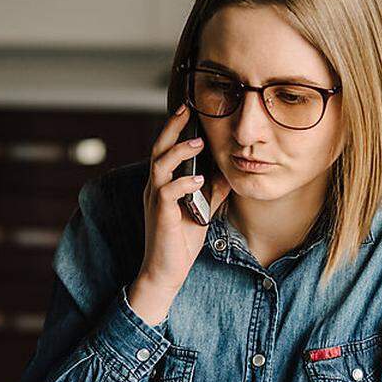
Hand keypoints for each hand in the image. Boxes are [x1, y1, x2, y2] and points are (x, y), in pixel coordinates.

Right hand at [128, 105, 230, 324]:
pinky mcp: (160, 216)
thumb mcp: (202, 209)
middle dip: (173, 129)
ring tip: (197, 142)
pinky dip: (184, 184)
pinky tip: (199, 179)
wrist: (166, 271)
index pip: (165, 149)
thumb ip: (212, 189)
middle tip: (187, 111)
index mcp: (163, 184)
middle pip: (158, 149)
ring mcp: (155, 201)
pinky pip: (168, 193)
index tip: (189, 110)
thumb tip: (227, 170)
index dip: (175, 130)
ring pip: (160, 166)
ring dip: (179, 152)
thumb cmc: (181, 241)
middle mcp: (155, 188)